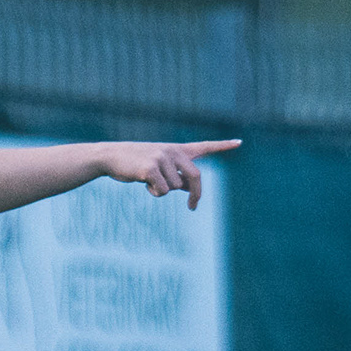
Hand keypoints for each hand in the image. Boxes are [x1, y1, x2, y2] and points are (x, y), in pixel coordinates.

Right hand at [105, 140, 233, 204]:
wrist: (111, 156)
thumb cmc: (135, 163)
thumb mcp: (159, 167)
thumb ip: (177, 175)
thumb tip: (190, 189)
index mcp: (177, 150)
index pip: (204, 146)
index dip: (222, 145)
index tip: (239, 142)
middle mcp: (173, 151)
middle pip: (195, 177)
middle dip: (196, 195)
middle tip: (193, 207)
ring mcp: (162, 158)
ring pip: (175, 188)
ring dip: (162, 190)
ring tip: (148, 180)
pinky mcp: (151, 168)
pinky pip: (162, 190)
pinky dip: (154, 192)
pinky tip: (143, 182)